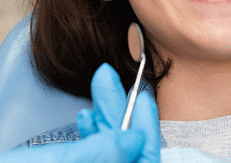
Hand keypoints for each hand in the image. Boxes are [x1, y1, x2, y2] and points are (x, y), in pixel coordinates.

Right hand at [0, 64, 159, 162]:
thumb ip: (100, 154)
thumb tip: (136, 138)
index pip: (141, 160)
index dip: (145, 126)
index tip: (140, 94)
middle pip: (126, 152)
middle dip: (119, 111)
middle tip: (108, 77)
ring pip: (109, 150)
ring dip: (106, 117)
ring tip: (99, 88)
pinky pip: (92, 155)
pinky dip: (92, 133)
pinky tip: (85, 115)